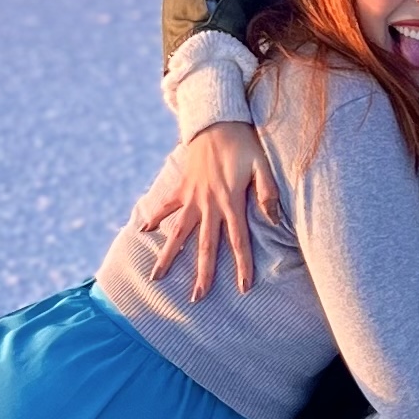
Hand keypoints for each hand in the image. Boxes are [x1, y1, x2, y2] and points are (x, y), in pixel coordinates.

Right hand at [133, 122, 279, 300]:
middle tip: (196, 298)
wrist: (216, 120)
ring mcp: (192, 197)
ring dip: (168, 256)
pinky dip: (155, 217)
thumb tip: (274, 221)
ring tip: (156, 277)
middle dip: (202, 274)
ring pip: (178, 232)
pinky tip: (144, 230)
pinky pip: (167, 205)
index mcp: (232, 202)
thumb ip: (268, 193)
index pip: (238, 241)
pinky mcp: (183, 186)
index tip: (243, 287)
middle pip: (205, 246)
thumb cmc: (244, 143)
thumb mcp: (263, 165)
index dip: (242, 265)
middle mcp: (209, 204)